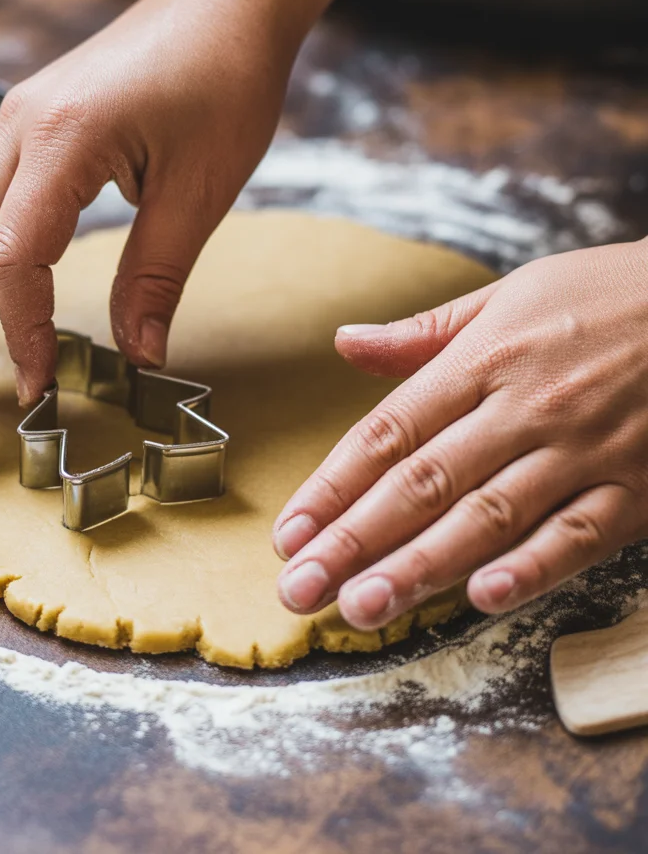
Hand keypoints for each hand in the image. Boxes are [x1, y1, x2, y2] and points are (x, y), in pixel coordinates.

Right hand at [0, 0, 292, 405]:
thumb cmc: (224, 79)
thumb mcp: (202, 187)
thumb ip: (157, 274)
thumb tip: (139, 356)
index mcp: (61, 141)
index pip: (15, 258)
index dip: (21, 328)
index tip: (36, 387)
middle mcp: (21, 130)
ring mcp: (18, 123)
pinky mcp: (33, 123)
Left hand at [273, 241, 647, 626]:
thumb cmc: (602, 297)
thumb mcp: (508, 296)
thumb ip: (423, 333)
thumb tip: (344, 343)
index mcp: (484, 359)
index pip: (390, 432)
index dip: (334, 486)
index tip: (290, 532)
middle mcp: (525, 406)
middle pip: (423, 483)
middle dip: (354, 541)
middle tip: (300, 590)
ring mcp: (584, 449)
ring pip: (489, 516)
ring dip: (421, 567)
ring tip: (362, 607)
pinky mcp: (638, 487)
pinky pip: (578, 534)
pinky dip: (532, 568)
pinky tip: (481, 599)